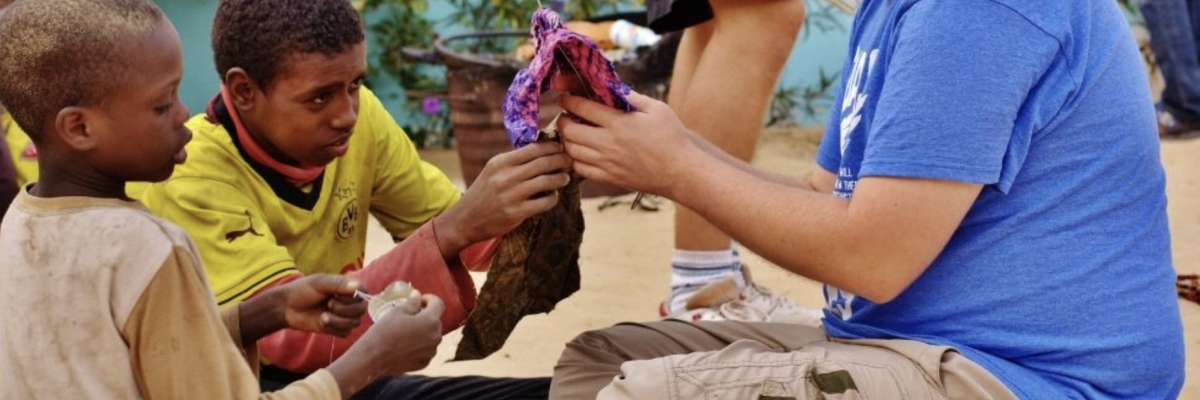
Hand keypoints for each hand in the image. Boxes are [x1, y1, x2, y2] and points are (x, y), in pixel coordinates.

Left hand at [274, 275, 365, 336]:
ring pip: (354, 323)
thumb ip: (339, 284)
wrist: (287, 308)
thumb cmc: (302, 291)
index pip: (364, 292)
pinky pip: (346, 333)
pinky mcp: (337, 328)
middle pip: (361, 310)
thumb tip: (358, 286)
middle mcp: (348, 302)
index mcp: (347, 287)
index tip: (338, 295)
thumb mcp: (319, 283)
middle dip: (344, 310)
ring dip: (338, 321)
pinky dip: (334, 329)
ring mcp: (343, 316)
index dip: (354, 297)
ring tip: (323, 316)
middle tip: (328, 304)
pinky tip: (322, 323)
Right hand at [352, 294, 444, 373]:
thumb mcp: (397, 311)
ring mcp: (431, 351)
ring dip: (423, 331)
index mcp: (431, 321)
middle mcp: (436, 336)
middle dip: (425, 316)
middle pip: (435, 321)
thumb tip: (418, 295)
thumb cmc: (384, 331)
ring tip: (405, 332)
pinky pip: (426, 349)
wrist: (373, 357)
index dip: (429, 299)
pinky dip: (420, 345)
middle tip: (408, 316)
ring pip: (432, 336)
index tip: (419, 300)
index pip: (438, 304)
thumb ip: (412, 302)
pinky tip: (405, 345)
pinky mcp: (425, 362)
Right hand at [436, 142, 570, 253]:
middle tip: (569, 161)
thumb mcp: (493, 171)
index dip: (552, 147)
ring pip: (546, 182)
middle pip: (542, 163)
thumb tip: (543, 151)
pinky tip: (553, 196)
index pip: (533, 149)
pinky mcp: (517, 213)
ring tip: (565, 178)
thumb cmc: (484, 193)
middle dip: (560, 160)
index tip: (562, 147)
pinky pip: (544, 202)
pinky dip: (553, 198)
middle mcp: (505, 176)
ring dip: (560, 178)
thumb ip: (514, 161)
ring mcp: (511, 195)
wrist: (465, 219)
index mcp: (500, 162)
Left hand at [557, 92, 702, 196]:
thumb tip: (612, 87)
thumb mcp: (656, 109)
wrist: (680, 172)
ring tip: (571, 134)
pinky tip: (580, 153)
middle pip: (569, 131)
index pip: (581, 107)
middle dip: (562, 120)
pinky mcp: (609, 178)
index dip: (568, 100)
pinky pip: (580, 170)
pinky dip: (574, 160)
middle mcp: (608, 144)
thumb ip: (632, 97)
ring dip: (566, 140)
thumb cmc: (672, 138)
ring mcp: (607, 163)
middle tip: (565, 116)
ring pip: (571, 151)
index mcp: (618, 123)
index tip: (564, 96)